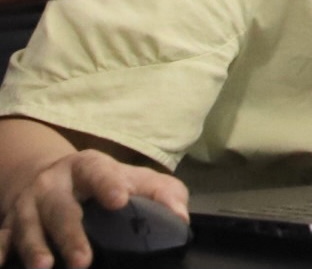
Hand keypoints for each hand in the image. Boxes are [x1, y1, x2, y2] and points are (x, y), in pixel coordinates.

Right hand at [0, 149, 186, 268]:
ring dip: (35, 247)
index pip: (100, 172)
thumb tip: (180, 219)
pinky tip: (2, 265)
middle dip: (70, 234)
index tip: (120, 200)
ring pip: (29, 226)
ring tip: (44, 267)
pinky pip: (2, 238)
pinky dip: (0, 252)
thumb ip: (162, 193)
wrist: (50, 175)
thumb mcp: (133, 178)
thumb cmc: (103, 181)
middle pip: (61, 208)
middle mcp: (54, 183)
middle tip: (83, 260)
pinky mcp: (9, 223)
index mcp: (87, 166)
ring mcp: (28, 204)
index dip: (109, 184)